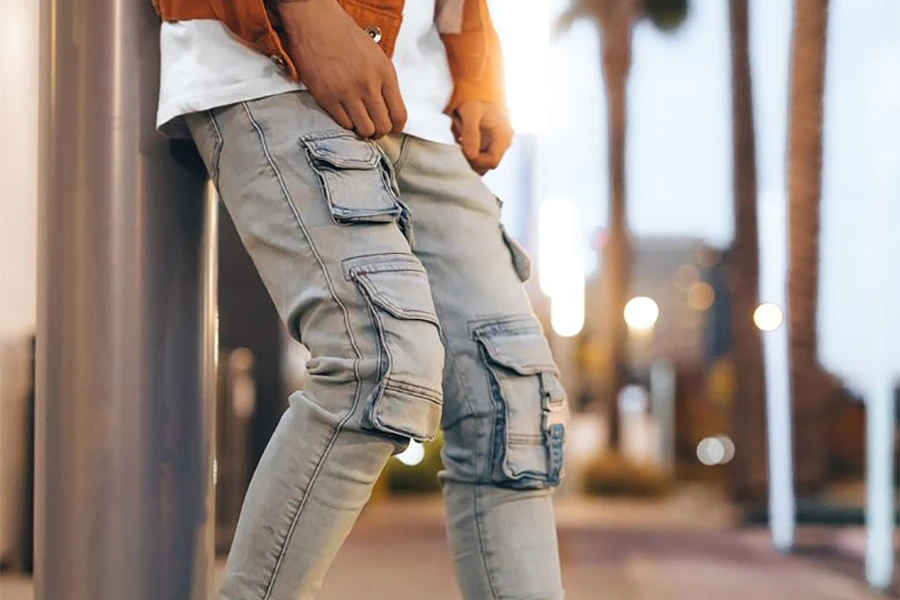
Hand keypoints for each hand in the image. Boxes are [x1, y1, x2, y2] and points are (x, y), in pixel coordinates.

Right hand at [276, 0, 406, 138]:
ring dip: (363, 130)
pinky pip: (344, 123)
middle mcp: (368, 85)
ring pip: (364, 129)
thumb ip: (384, 82)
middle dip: (380, 132)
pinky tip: (345, 113)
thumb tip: (390, 110)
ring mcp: (347, 93)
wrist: (316, 23)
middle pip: (383, 126)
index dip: (396, 127)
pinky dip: (347, 123)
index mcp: (384, 73)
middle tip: (374, 128)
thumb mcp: (376, 56)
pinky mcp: (327, 97)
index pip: (399, 114)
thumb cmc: (345, 37)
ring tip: (359, 123)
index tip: (392, 129)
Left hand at [452, 101, 513, 174]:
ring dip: (469, 158)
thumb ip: (470, 133)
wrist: (478, 99)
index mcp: (503, 136)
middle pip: (487, 165)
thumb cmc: (476, 104)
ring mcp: (497, 147)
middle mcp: (504, 144)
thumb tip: (471, 155)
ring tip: (461, 144)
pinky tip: (463, 145)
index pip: (492, 161)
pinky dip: (469, 155)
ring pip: (482, 164)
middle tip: (460, 147)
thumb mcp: (470, 112)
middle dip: (471, 160)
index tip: (463, 150)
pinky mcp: (490, 148)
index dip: (476, 161)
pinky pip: (479, 159)